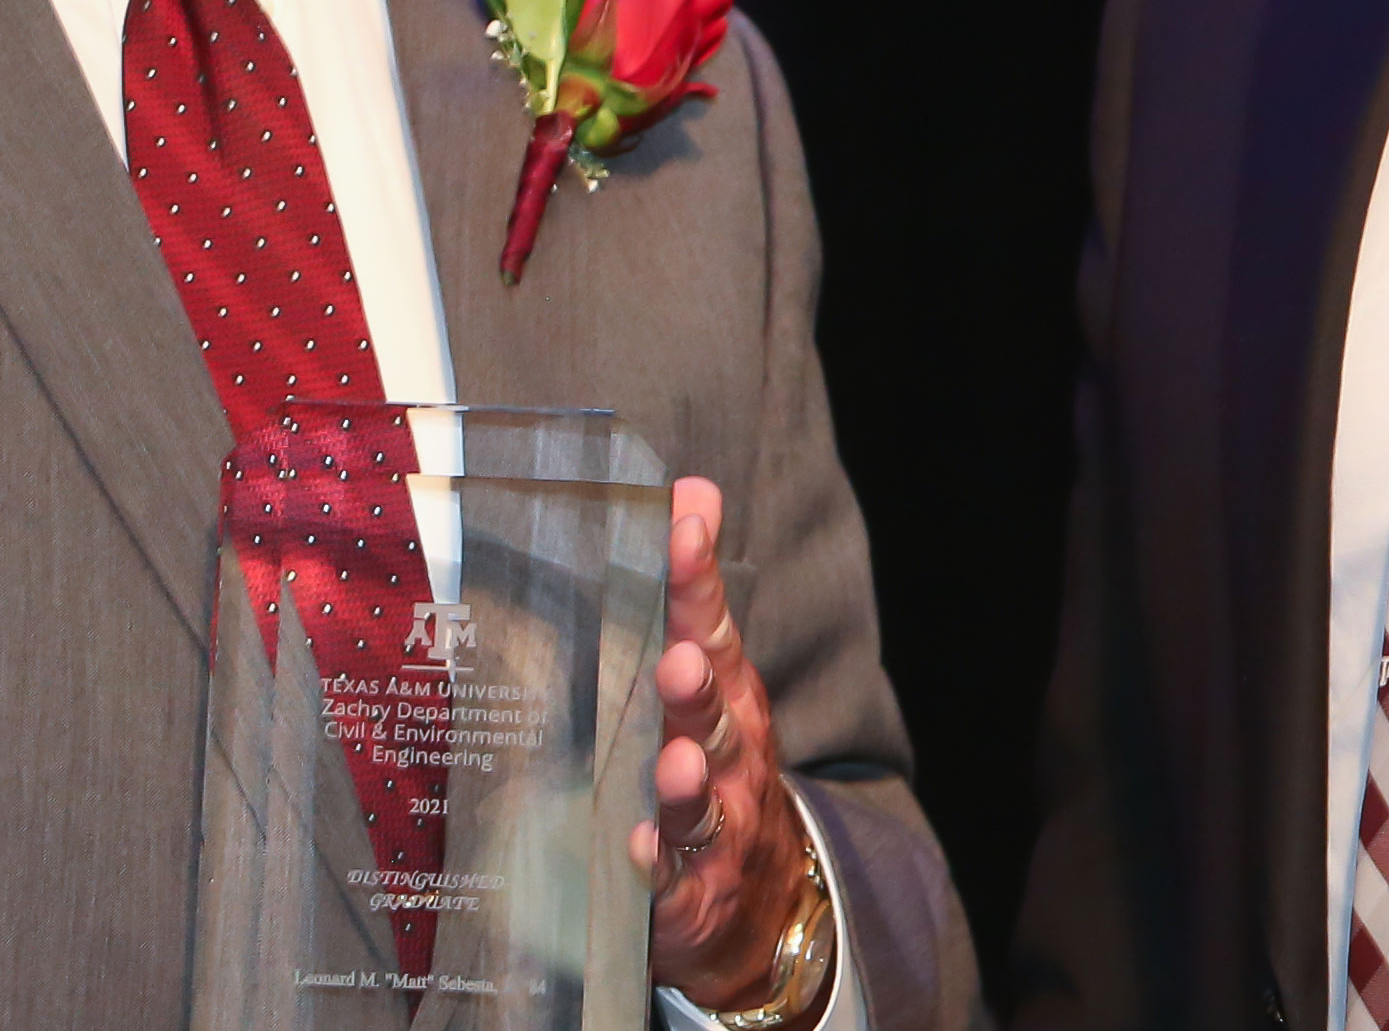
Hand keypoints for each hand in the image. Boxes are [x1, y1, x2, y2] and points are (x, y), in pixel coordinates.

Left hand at [628, 477, 818, 1016]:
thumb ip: (690, 591)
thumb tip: (691, 488)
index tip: (680, 529)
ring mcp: (714, 831)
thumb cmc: (714, 768)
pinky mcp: (686, 897)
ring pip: (700, 804)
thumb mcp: (711, 675)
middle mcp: (727, 758)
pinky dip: (653, 870)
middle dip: (698, 690)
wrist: (757, 901)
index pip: (711, 626)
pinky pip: (670, 884)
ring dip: (684, 784)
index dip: (694, 581)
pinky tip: (632, 852)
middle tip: (679, 662)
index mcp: (727, 694)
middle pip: (714, 720)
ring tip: (670, 765)